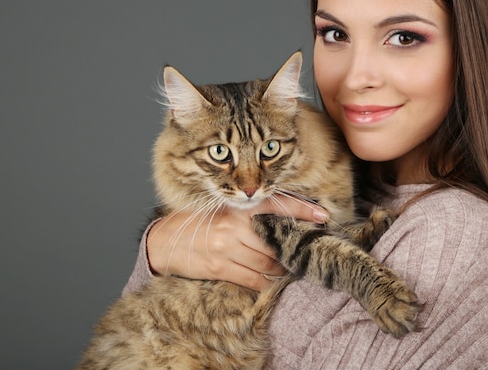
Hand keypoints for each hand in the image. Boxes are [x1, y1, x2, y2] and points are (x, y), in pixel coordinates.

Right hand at [146, 195, 327, 290]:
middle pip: (275, 240)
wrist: (163, 242)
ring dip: (281, 268)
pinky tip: (271, 281)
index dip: (302, 210)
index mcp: (235, 208)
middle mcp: (233, 226)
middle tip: (304, 251)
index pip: (276, 206)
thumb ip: (246, 213)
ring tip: (288, 267)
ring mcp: (226, 248)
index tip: (323, 215)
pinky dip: (266, 282)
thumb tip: (279, 219)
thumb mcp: (219, 209)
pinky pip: (253, 279)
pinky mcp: (220, 268)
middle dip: (292, 248)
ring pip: (268, 262)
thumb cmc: (195, 224)